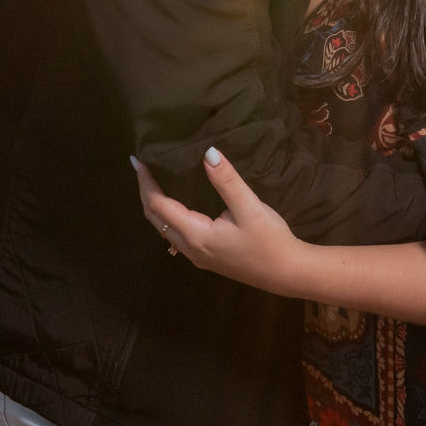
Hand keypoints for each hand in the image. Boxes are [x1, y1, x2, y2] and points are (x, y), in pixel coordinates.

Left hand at [131, 148, 305, 295]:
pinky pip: (177, 234)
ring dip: (156, 206)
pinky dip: (169, 215)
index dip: (147, 183)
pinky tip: (177, 204)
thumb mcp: (249, 207)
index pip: (159, 207)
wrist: (286, 273)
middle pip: (156, 220)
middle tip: (141, 167)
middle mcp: (190, 248)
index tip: (139, 161)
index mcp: (195, 235)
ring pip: (165, 229)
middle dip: (146, 193)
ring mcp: (198, 255)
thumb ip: (227, 181)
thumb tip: (208, 153)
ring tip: (154, 181)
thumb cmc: (269, 241)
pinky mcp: (208, 257)